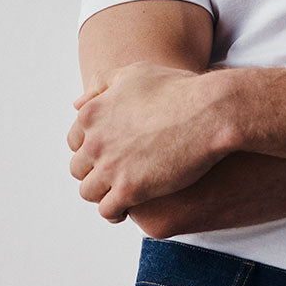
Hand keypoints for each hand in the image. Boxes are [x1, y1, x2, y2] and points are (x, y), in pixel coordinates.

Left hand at [67, 61, 230, 223]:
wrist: (211, 112)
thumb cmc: (180, 90)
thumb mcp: (136, 73)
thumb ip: (103, 83)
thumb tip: (77, 105)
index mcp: (92, 114)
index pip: (75, 141)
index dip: (92, 148)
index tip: (110, 153)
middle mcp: (95, 141)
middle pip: (79, 168)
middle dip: (96, 171)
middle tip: (118, 174)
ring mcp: (111, 167)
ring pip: (89, 191)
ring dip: (103, 193)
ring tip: (121, 194)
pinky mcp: (130, 189)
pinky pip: (107, 210)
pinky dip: (115, 211)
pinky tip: (128, 208)